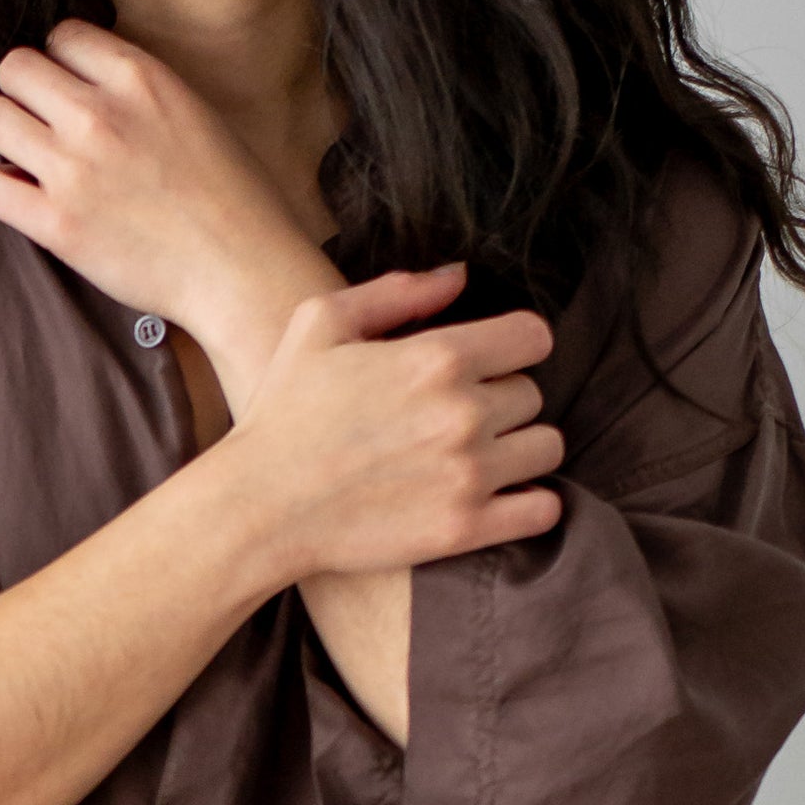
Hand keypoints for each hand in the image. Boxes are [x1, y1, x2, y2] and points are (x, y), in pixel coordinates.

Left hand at [0, 19, 311, 327]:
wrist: (243, 270)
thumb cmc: (233, 198)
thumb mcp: (196, 112)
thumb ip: (138, 90)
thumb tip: (83, 85)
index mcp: (140, 77)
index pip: (61, 36)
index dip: (63, 64)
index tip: (74, 93)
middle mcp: (100, 114)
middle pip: (14, 68)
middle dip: (25, 94)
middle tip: (47, 127)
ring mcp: (74, 169)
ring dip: (7, 137)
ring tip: (34, 161)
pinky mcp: (57, 224)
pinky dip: (0, 190)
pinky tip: (28, 200)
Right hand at [227, 262, 566, 579]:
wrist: (260, 505)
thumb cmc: (284, 411)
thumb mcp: (320, 323)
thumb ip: (397, 292)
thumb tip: (460, 277)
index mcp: (437, 357)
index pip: (532, 338)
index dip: (513, 347)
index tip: (490, 365)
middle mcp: (463, 412)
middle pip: (532, 395)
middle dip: (501, 401)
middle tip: (457, 418)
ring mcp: (469, 473)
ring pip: (545, 447)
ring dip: (518, 450)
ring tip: (476, 457)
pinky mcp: (466, 527)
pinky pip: (543, 509)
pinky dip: (530, 504)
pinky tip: (498, 498)